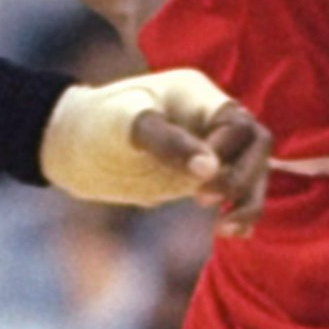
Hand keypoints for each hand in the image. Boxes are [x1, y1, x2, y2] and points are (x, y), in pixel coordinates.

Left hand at [41, 68, 269, 229]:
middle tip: (203, 201)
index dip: (228, 151)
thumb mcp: (127, 127)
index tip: (198, 179)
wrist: (72, 147)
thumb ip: (169, 143)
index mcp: (198, 95)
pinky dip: (240, 212)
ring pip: (252, 173)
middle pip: (256, 147)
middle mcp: (210, 121)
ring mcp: (208, 151)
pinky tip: (230, 233)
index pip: (238, 122)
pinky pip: (235, 194)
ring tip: (227, 230)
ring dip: (249, 201)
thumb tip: (211, 169)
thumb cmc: (97, 123)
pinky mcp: (200, 179)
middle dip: (245, 178)